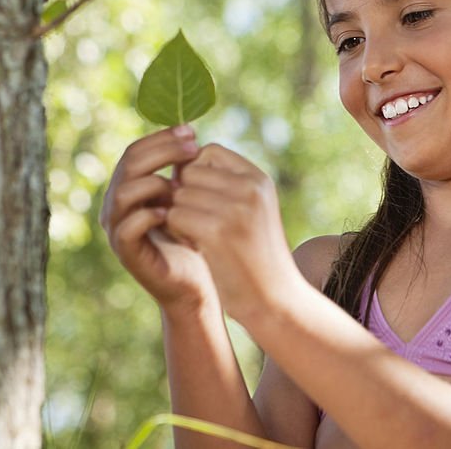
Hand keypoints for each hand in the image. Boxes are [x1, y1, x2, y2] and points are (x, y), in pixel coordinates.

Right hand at [99, 125, 217, 312]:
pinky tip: (173, 211)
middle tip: (193, 147)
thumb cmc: (195, 237)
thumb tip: (192, 133)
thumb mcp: (189, 197)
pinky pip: (127, 228)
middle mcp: (117, 204)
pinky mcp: (126, 253)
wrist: (196, 283)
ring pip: (123, 192)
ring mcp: (117, 229)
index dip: (161, 138)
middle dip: (162, 151)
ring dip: (155, 182)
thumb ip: (182, 171)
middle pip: (129, 164)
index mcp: (129, 186)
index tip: (192, 131)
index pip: (136, 151)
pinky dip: (148, 215)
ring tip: (183, 184)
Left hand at [167, 143, 304, 323]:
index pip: (209, 151)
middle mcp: (250, 187)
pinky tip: (195, 246)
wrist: (275, 298)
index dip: (195, 171)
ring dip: (179, 215)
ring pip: (179, 194)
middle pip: (190, 171)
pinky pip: (175, 215)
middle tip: (196, 221)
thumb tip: (180, 165)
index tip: (200, 198)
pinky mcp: (217, 231)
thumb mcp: (252, 210)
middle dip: (184, 194)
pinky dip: (177, 232)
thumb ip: (227, 184)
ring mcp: (235, 208)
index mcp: (259, 179)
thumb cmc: (257, 256)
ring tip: (198, 236)